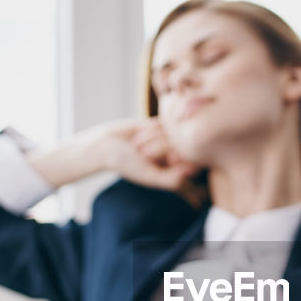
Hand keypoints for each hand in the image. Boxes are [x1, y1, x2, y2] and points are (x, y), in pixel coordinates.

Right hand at [83, 118, 200, 190]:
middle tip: (141, 153)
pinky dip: (152, 127)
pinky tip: (140, 132)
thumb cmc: (126, 164)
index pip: (190, 161)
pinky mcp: (162, 124)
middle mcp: (175, 156)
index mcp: (175, 171)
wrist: (106, 144)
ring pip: (174, 132)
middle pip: (182, 145)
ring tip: (138, 144)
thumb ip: (172, 179)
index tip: (153, 161)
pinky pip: (167, 121)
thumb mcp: (149, 176)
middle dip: (159, 147)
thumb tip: (194, 170)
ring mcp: (169, 139)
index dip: (171, 158)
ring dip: (153, 137)